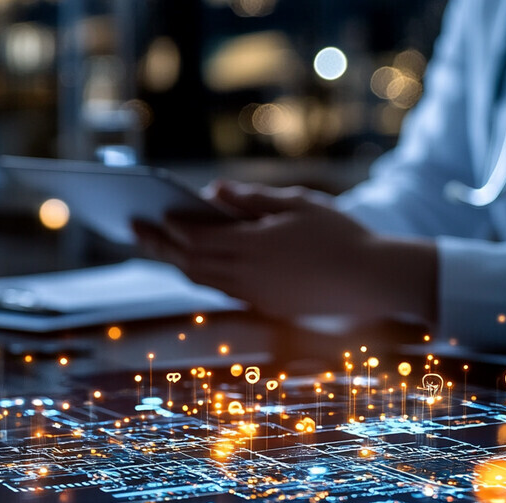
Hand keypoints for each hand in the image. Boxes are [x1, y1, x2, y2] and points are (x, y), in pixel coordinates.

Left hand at [134, 180, 437, 322]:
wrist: (371, 280)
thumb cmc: (339, 235)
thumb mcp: (298, 203)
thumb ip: (252, 199)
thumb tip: (213, 192)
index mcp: (254, 246)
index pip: (197, 238)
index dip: (170, 227)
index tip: (148, 215)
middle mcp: (248, 276)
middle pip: (190, 263)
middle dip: (159, 247)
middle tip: (134, 232)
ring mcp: (256, 296)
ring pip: (203, 281)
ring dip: (178, 264)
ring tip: (159, 248)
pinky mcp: (267, 307)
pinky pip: (224, 292)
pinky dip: (204, 277)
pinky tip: (197, 266)